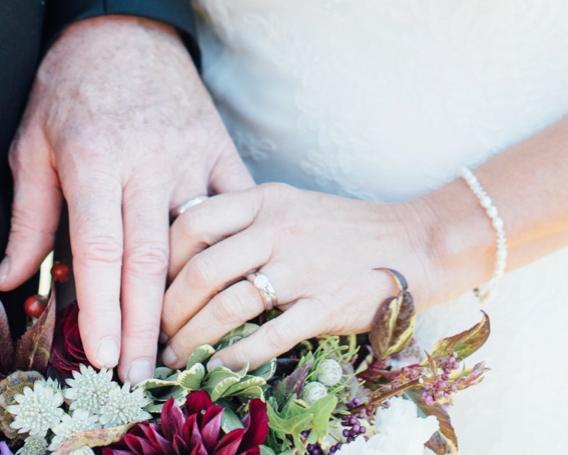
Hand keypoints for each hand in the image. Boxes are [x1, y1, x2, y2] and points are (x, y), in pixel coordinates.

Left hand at [0, 16, 249, 381]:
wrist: (124, 29)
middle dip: (146, 321)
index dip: (103, 307)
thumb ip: (29, 216)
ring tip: (183, 342)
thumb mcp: (32, 144)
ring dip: (190, 293)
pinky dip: (231, 243)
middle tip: (143, 371)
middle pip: (152, 255)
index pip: (102, 250)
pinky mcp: (218, 146)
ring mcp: (189, 153)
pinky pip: (232, 201)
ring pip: (197, 235)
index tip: (103, 354)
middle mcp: (148, 161)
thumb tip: (13, 278)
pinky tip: (229, 279)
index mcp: (97, 162)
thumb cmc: (70, 88)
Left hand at [161, 181, 486, 369]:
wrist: (416, 242)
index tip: (151, 286)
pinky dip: (234, 357)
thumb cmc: (348, 229)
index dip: (160, 259)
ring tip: (177, 357)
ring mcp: (304, 267)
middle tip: (157, 332)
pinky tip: (219, 367)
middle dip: (167, 310)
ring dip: (191, 340)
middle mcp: (281, 228)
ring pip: (226, 306)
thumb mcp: (294, 206)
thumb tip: (183, 249)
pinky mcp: (325, 305)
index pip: (191, 221)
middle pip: (200, 269)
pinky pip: (266, 337)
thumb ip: (245, 220)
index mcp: (268, 199)